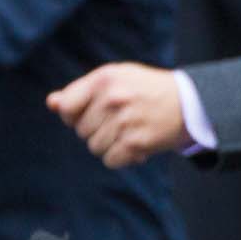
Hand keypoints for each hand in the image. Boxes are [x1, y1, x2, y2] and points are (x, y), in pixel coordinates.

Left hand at [47, 63, 185, 168]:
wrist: (189, 102)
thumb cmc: (143, 89)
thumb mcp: (114, 79)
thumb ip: (80, 91)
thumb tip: (51, 104)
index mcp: (104, 79)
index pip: (66, 108)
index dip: (71, 116)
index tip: (85, 115)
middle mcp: (113, 98)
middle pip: (80, 130)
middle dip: (95, 130)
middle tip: (117, 122)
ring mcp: (125, 121)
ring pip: (94, 147)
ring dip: (108, 144)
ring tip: (127, 132)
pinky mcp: (137, 142)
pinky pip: (110, 160)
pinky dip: (120, 157)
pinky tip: (134, 146)